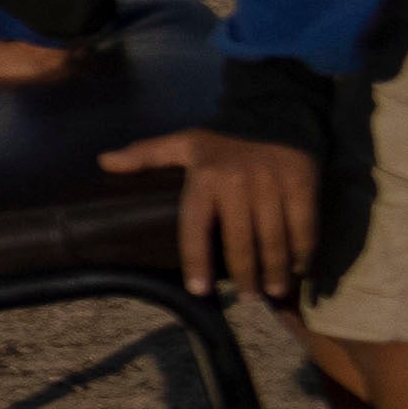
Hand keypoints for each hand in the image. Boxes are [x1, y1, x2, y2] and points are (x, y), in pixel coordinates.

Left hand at [108, 125, 315, 302]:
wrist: (274, 110)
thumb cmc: (223, 139)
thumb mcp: (183, 142)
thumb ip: (146, 155)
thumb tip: (103, 161)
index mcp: (204, 178)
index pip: (195, 228)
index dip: (197, 262)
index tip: (199, 290)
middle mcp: (237, 183)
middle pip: (240, 241)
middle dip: (245, 275)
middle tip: (247, 298)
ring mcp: (271, 184)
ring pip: (273, 238)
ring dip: (275, 271)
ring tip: (272, 293)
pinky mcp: (302, 184)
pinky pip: (304, 226)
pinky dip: (304, 251)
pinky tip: (300, 269)